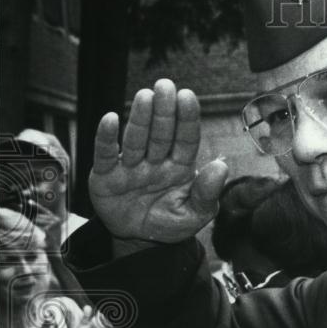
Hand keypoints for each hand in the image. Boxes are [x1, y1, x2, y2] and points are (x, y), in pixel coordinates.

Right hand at [89, 79, 227, 242]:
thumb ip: (207, 194)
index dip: (187, 118)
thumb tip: (221, 166)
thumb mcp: (194, 215)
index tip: (187, 96)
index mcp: (179, 167)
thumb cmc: (169, 223)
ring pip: (136, 139)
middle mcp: (155, 161)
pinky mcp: (106, 176)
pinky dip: (106, 138)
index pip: (185, 139)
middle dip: (163, 110)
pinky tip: (111, 118)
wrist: (140, 241)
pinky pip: (105, 155)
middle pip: (161, 133)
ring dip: (140, 118)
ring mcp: (130, 167)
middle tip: (165, 85)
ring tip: (145, 96)